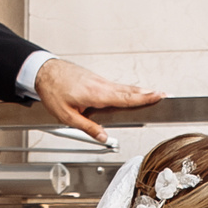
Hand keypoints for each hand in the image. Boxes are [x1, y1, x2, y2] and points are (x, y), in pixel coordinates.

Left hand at [33, 57, 161, 140]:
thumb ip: (87, 127)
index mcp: (96, 94)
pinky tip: (130, 93)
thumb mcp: (67, 116)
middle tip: (163, 95)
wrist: (43, 71)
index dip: (144, 98)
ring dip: (138, 91)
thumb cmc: (52, 91)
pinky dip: (126, 89)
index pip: (125, 98)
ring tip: (152, 94)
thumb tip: (102, 136)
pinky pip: (114, 86)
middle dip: (147, 93)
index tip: (159, 96)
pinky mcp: (95, 79)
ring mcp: (98, 81)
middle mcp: (100, 85)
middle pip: (129, 91)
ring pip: (122, 87)